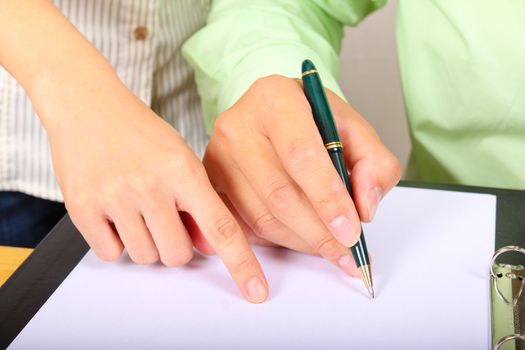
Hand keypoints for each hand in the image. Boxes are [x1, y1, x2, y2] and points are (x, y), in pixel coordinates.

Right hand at [40, 78, 267, 302]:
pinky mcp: (82, 207)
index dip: (241, 264)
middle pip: (178, 255)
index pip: (221, 227)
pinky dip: (115, 242)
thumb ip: (197, 203)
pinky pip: (110, 253)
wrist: (86, 104)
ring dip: (146, 243)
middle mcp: (150, 185)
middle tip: (165, 218)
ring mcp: (115, 197)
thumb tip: (209, 247)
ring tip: (137, 209)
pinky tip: (115, 212)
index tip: (256, 291)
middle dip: (176, 245)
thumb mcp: (179, 157)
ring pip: (145, 257)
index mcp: (182, 170)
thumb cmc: (139, 131)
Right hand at [203, 75, 401, 275]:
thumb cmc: (311, 121)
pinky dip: (280, 241)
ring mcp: (217, 156)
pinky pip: (246, 226)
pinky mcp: (211, 183)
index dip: (327, 197)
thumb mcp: (354, 129)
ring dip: (303, 242)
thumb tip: (364, 208)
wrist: (272, 115)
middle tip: (348, 252)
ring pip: (262, 217)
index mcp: (275, 99)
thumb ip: (374, 163)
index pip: (301, 154)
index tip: (351, 229)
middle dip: (319, 232)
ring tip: (332, 249)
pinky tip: (304, 240)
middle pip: (280, 194)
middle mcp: (238, 125)